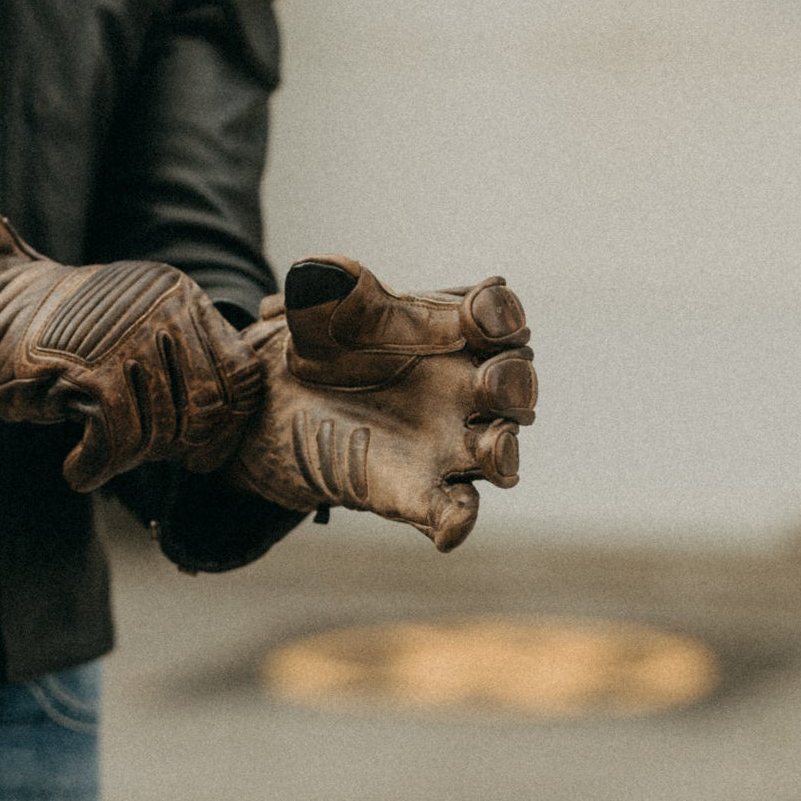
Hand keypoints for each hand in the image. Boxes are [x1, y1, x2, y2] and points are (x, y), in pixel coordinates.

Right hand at [0, 212, 261, 490]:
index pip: (240, 373)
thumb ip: (181, 366)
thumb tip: (225, 435)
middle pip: (206, 408)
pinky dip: (97, 465)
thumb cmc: (58, 338)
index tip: (202, 454)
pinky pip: (118, 439)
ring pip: (163, 429)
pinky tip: (78, 469)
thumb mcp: (134, 335)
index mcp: (181, 295)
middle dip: (176, 447)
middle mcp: (162, 306)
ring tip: (100, 456)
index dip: (228, 426)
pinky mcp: (89, 366)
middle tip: (137, 454)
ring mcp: (128, 334)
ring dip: (129, 459)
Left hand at [226, 255, 536, 549]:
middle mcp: (467, 389)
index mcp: (455, 333)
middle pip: (516, 387)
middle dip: (513, 384)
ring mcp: (450, 443)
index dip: (499, 315)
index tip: (476, 315)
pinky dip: (458, 521)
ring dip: (504, 450)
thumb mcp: (317, 312)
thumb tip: (320, 273)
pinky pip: (453, 510)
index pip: (500, 319)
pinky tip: (450, 527)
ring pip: (501, 452)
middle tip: (489, 380)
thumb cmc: (323, 346)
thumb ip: (326, 291)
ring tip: (491, 447)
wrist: (284, 403)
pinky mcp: (420, 491)